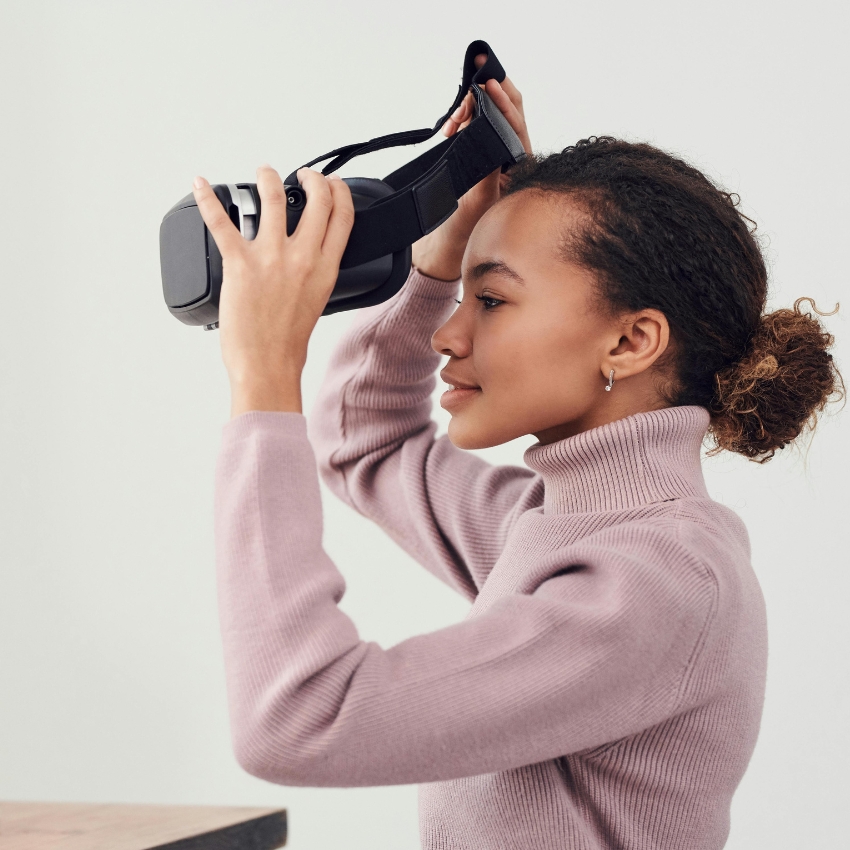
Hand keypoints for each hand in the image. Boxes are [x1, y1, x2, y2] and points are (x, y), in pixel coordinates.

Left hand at [192, 165, 354, 415]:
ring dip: (268, 176)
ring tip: (263, 172)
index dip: (339, 189)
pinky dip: (208, 199)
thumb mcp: (317, 299)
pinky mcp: (240, 263)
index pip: (343, 214)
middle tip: (300, 176)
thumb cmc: (287, 340)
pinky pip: (221, 221)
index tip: (331, 183)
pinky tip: (201, 184)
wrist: (267, 364)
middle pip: (317, 198)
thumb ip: (316, 270)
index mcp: (325, 267)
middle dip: (311, 177)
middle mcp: (302, 257)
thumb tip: (309, 250)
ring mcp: (271, 258)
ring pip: (274, 197)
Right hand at [411, 54, 531, 280]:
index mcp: (522, 168)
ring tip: (456, 113)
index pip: (517, 126)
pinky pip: (476, 127)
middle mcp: (514, 158)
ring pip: (490, 116)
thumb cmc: (469, 227)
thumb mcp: (481, 200)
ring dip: (472, 106)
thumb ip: (488, 170)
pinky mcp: (481, 154)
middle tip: (478, 68)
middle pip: (510, 111)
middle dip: (493, 90)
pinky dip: (462, 119)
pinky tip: (451, 125)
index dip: (504, 102)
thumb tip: (493, 136)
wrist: (450, 243)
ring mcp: (497, 155)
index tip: (489, 85)